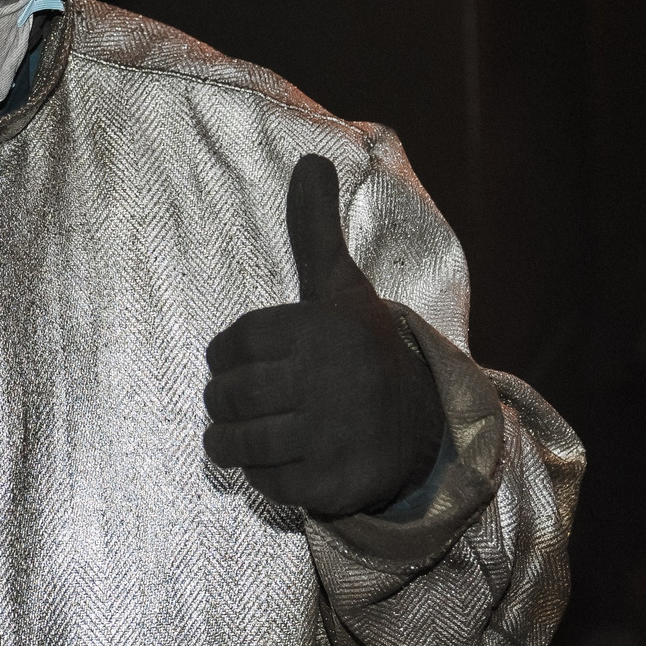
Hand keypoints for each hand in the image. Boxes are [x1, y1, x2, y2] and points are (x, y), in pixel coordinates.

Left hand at [203, 154, 445, 517]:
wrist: (420, 425)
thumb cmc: (362, 350)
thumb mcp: (341, 288)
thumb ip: (315, 229)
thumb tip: (311, 160)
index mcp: (324, 329)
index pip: (232, 344)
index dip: (228, 355)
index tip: (246, 360)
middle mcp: (330, 381)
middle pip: (228, 395)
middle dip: (225, 400)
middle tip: (245, 400)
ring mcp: (331, 437)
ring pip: (237, 443)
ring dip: (232, 441)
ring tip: (250, 431)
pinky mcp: (330, 485)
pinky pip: (263, 484)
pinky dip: (264, 475)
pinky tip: (287, 457)